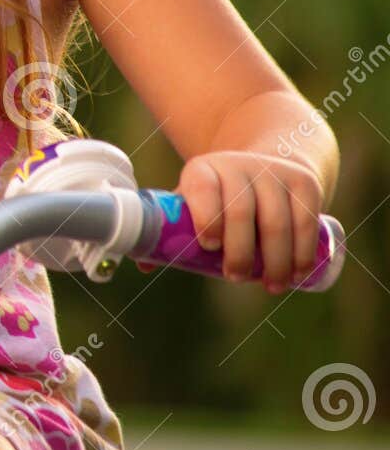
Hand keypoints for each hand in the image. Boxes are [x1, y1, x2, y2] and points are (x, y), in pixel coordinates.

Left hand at [173, 151, 324, 292]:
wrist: (266, 163)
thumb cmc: (219, 194)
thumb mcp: (193, 200)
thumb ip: (172, 229)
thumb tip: (143, 264)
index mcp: (203, 170)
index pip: (202, 189)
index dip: (206, 217)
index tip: (209, 246)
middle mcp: (238, 166)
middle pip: (242, 212)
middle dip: (240, 252)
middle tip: (235, 278)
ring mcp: (274, 172)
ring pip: (277, 222)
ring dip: (275, 261)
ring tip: (270, 286)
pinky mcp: (304, 182)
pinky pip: (307, 221)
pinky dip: (303, 252)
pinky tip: (298, 274)